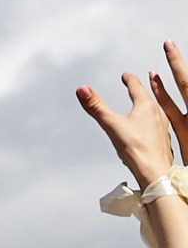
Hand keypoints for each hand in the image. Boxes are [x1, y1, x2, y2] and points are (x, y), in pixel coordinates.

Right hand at [80, 44, 187, 185]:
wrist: (155, 172)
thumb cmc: (138, 150)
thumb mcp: (111, 124)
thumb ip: (96, 106)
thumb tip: (83, 89)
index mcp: (147, 107)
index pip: (136, 86)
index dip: (129, 78)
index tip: (126, 75)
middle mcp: (158, 115)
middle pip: (150, 96)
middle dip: (144, 87)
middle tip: (145, 79)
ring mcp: (163, 128)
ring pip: (157, 110)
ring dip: (151, 103)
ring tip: (149, 100)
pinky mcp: (164, 140)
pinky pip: (160, 124)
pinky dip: (154, 119)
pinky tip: (153, 126)